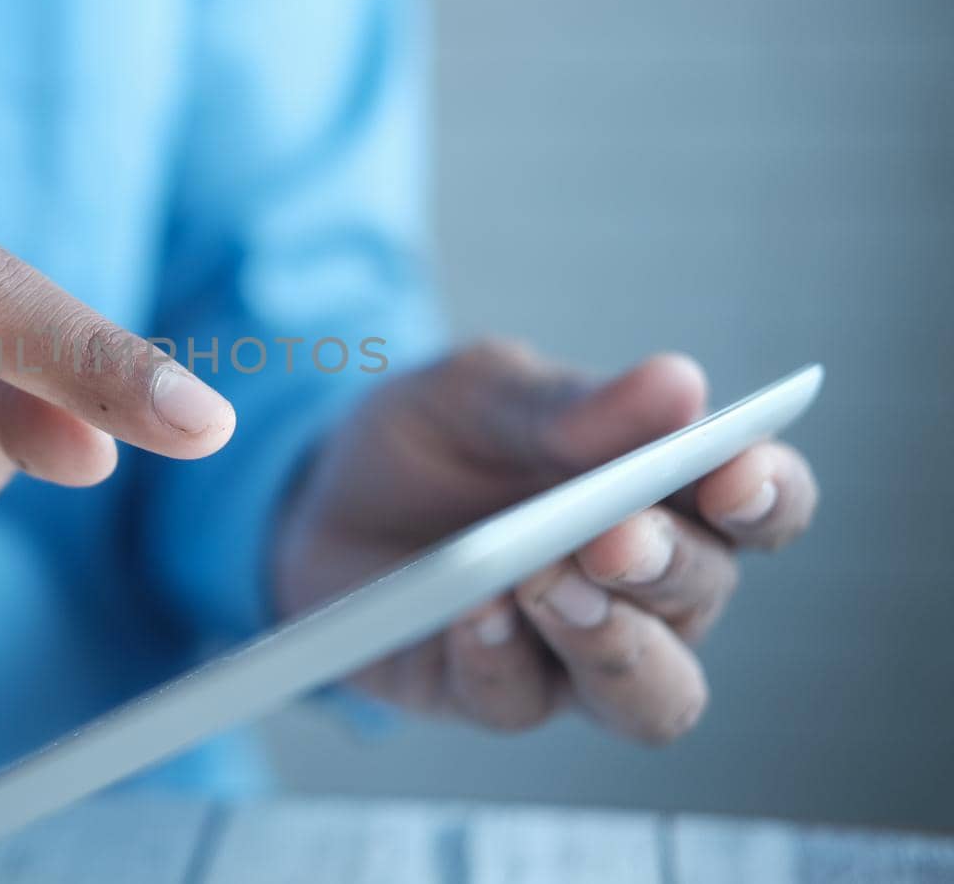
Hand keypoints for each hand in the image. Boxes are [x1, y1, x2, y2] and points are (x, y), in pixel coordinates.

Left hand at [273, 341, 816, 742]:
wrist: (322, 499)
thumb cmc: (431, 439)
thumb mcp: (478, 392)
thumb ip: (566, 403)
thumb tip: (679, 385)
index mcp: (670, 495)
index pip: (761, 503)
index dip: (767, 493)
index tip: (739, 471)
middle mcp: (648, 590)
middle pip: (705, 593)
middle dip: (665, 564)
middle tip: (612, 534)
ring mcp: (576, 654)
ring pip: (653, 694)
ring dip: (613, 644)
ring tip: (549, 582)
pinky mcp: (496, 695)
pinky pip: (521, 703)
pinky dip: (500, 656)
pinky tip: (471, 612)